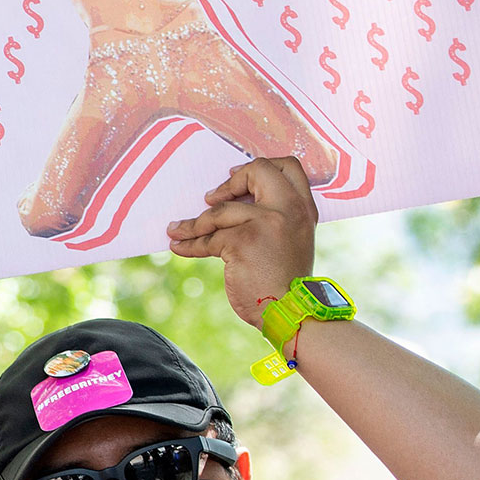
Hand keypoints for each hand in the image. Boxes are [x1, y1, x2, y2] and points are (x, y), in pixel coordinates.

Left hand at [166, 157, 316, 325]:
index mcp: (302, 209)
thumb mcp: (292, 240)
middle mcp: (288, 210)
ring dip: (194, 222)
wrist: (291, 312)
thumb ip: (276, 217)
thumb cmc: (285, 281)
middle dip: (229, 182)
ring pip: (220, 210)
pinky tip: (179, 246)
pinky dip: (189, 243)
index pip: (288, 167)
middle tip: (210, 198)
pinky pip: (208, 238)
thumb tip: (235, 203)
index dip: (258, 168)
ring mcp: (266, 223)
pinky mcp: (243, 241)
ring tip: (177, 230)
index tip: (236, 178)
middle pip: (258, 171)